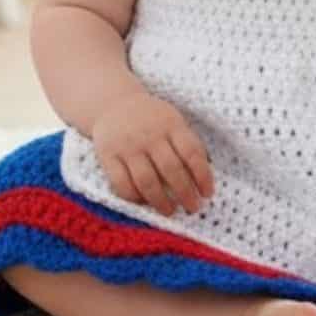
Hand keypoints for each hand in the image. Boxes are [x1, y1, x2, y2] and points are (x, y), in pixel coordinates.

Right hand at [92, 92, 214, 216]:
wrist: (113, 104)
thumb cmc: (152, 118)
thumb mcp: (173, 120)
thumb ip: (186, 143)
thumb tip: (203, 177)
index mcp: (171, 125)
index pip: (192, 153)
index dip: (202, 176)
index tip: (207, 193)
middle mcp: (150, 135)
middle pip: (171, 169)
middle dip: (185, 193)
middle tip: (192, 207)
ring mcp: (128, 147)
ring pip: (146, 180)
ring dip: (160, 201)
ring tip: (170, 211)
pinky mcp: (108, 157)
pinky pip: (121, 183)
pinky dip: (134, 197)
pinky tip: (145, 203)